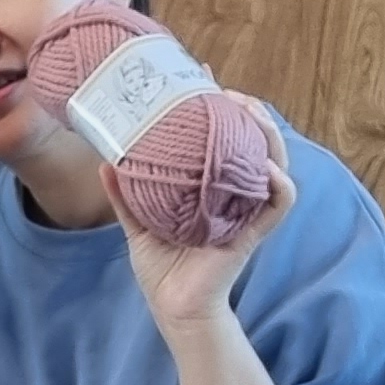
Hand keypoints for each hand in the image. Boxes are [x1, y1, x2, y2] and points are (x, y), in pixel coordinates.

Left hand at [121, 100, 294, 338]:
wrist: (173, 309)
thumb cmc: (162, 270)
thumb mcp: (137, 225)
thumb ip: (125, 195)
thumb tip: (105, 161)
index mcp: (210, 186)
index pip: (222, 137)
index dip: (219, 105)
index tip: (202, 75)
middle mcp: (233, 193)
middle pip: (254, 141)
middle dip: (249, 110)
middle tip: (228, 92)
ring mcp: (246, 210)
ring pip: (274, 161)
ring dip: (268, 133)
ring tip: (251, 113)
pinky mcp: (253, 232)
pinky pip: (279, 201)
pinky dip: (278, 180)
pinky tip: (265, 163)